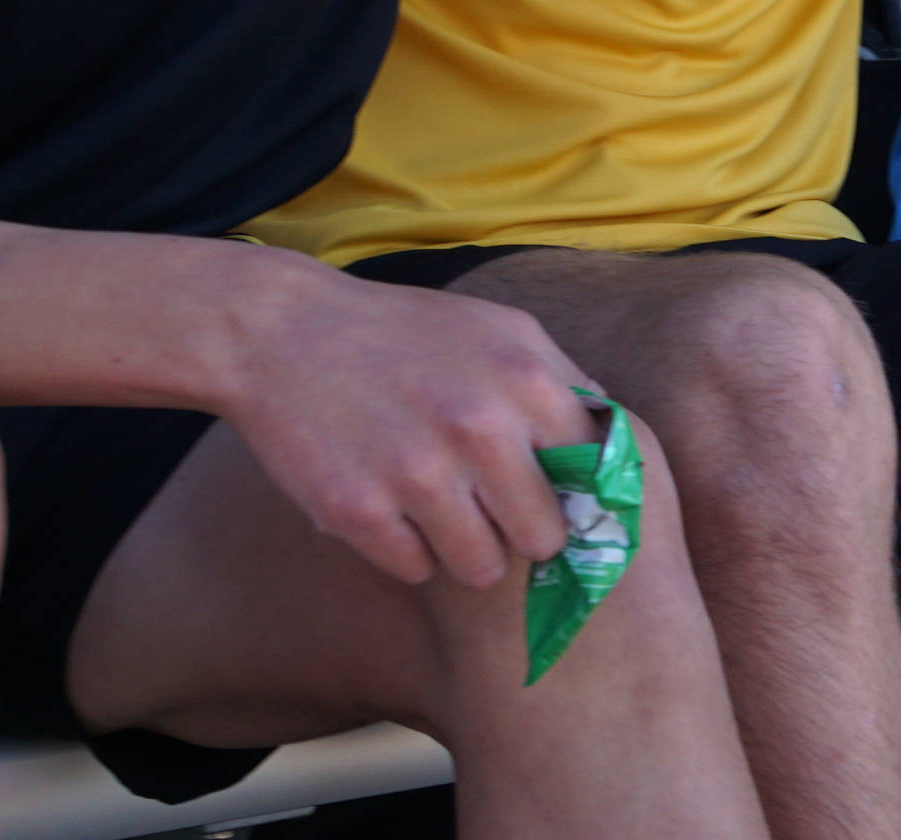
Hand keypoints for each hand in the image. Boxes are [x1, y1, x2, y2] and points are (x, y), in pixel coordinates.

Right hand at [224, 264, 603, 589]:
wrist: (283, 330)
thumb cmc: (409, 332)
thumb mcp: (504, 331)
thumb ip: (564, 386)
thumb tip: (617, 450)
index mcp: (528, 382)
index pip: (597, 479)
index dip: (582, 496)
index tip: (565, 502)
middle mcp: (480, 430)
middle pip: (544, 537)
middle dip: (525, 532)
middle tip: (498, 512)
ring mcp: (417, 475)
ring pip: (480, 568)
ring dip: (468, 551)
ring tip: (447, 513)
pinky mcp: (357, 512)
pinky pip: (415, 570)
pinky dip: (410, 552)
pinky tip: (395, 512)